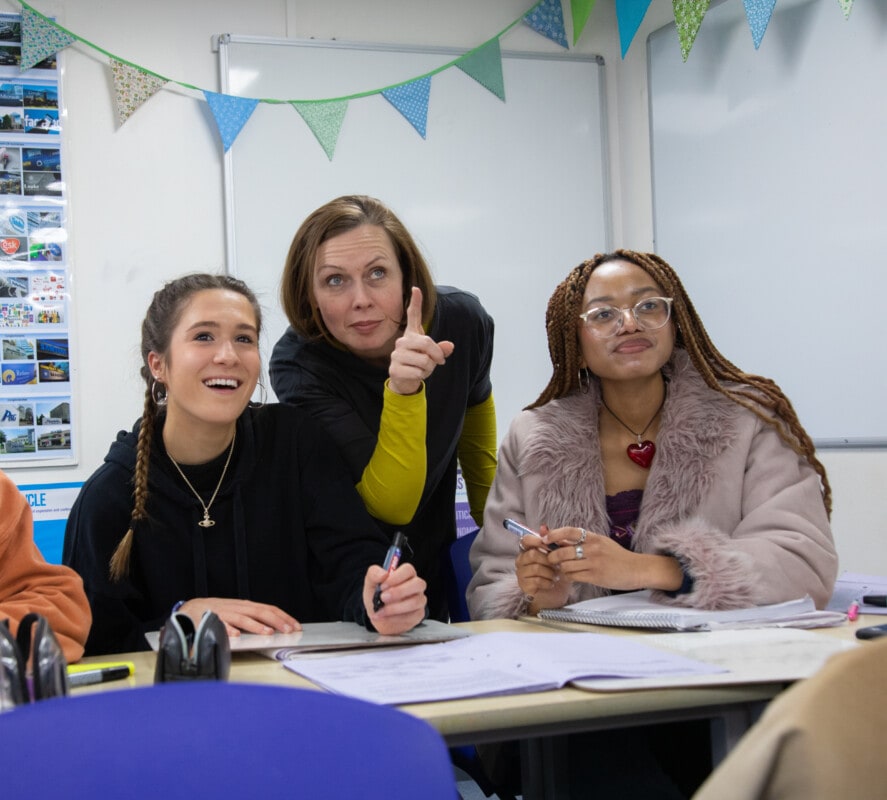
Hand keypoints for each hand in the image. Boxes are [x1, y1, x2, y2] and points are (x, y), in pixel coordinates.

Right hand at [177, 598, 299, 637]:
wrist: (192, 608)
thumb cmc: (219, 613)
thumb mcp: (240, 613)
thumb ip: (254, 619)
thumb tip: (274, 630)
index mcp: (247, 606)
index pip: (270, 609)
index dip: (284, 617)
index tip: (296, 626)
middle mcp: (239, 607)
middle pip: (261, 612)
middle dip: (277, 621)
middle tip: (288, 631)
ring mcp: (226, 612)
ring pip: (243, 618)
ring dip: (256, 626)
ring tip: (267, 633)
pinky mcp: (212, 619)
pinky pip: (221, 624)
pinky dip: (229, 629)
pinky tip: (236, 635)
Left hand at [364, 562, 426, 634]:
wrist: (378, 615)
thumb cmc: (377, 595)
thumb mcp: (371, 583)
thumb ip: (374, 574)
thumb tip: (384, 574)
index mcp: (405, 574)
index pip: (408, 569)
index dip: (397, 577)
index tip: (383, 585)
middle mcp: (415, 585)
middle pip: (418, 584)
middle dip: (399, 592)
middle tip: (383, 598)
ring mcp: (419, 600)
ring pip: (415, 602)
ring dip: (395, 608)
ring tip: (380, 610)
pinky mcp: (418, 614)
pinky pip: (412, 616)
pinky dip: (395, 618)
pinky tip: (385, 617)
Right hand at [387, 286, 454, 395]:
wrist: (404, 381)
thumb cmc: (418, 364)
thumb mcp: (432, 356)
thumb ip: (440, 350)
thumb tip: (450, 345)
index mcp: (411, 336)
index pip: (413, 316)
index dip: (416, 302)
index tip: (416, 288)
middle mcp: (401, 342)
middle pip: (426, 342)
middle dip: (437, 354)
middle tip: (440, 361)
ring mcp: (396, 355)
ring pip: (424, 360)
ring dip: (429, 368)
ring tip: (422, 369)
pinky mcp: (394, 369)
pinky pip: (418, 372)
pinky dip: (422, 376)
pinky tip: (415, 376)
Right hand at [515, 525, 571, 610]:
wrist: (556, 593)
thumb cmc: (556, 572)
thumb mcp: (558, 555)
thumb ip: (551, 541)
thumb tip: (543, 526)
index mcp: (527, 550)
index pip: (526, 540)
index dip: (538, 541)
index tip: (550, 546)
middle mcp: (520, 560)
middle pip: (532, 554)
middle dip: (548, 560)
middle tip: (557, 565)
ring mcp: (520, 573)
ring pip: (536, 568)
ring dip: (550, 573)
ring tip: (556, 576)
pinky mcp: (523, 585)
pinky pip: (537, 580)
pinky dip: (548, 582)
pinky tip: (551, 583)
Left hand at [543, 526, 682, 591]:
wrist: (636, 569)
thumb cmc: (616, 556)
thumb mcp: (601, 543)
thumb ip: (582, 541)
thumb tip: (559, 539)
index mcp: (594, 537)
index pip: (569, 531)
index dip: (554, 534)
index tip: (545, 539)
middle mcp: (593, 548)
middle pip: (563, 551)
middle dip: (552, 556)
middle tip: (550, 560)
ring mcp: (594, 563)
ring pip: (566, 566)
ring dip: (561, 568)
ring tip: (563, 569)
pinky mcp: (596, 576)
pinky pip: (574, 576)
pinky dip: (568, 577)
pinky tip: (571, 576)